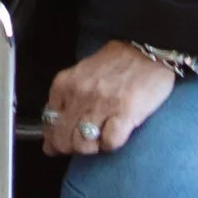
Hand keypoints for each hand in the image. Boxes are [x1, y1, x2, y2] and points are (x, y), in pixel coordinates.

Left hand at [42, 41, 175, 158]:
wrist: (148, 49)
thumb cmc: (116, 62)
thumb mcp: (82, 73)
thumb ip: (67, 98)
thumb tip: (52, 131)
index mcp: (65, 83)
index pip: (48, 122)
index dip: (52, 138)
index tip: (57, 145)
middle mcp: (80, 94)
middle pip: (62, 138)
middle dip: (68, 148)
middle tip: (80, 146)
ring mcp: (102, 104)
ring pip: (82, 144)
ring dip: (90, 148)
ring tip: (98, 141)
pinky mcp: (125, 113)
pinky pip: (109, 142)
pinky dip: (110, 145)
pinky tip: (114, 135)